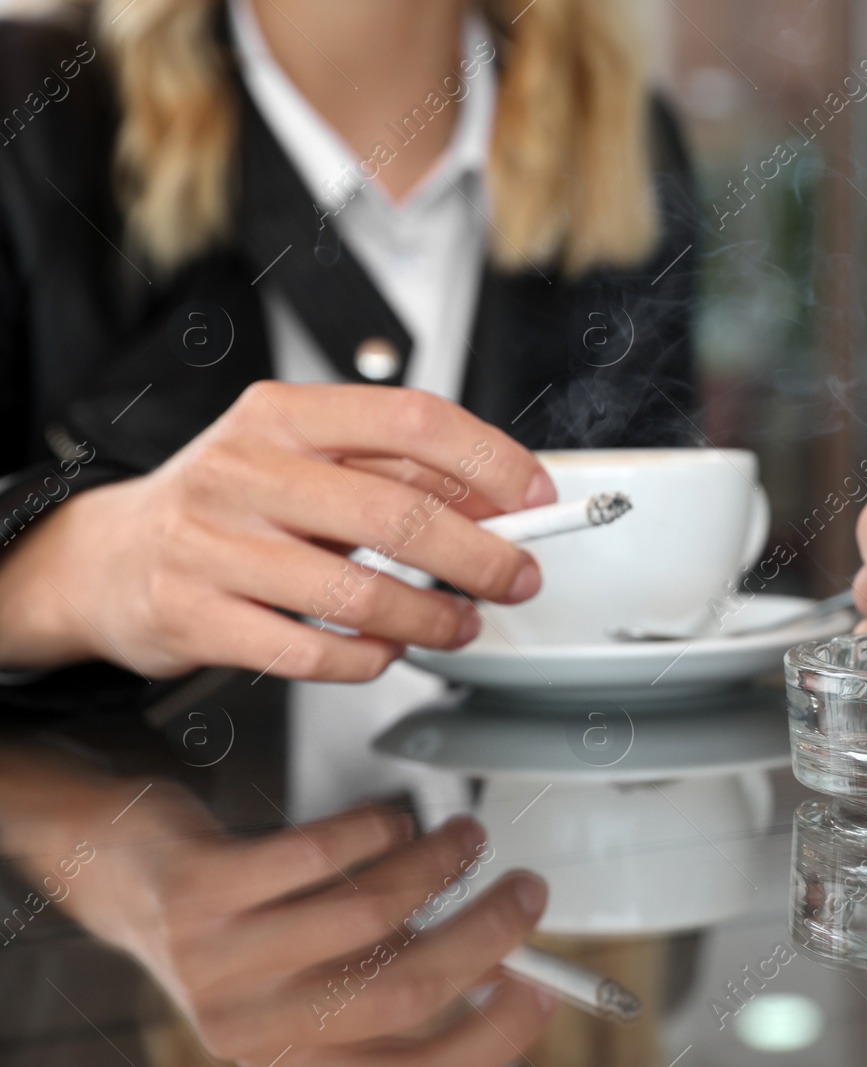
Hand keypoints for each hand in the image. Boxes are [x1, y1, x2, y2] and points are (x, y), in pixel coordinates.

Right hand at [0, 382, 556, 679]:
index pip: (410, 420)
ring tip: (460, 624)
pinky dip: (369, 659)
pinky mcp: (194, 616)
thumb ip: (394, 473)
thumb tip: (499, 498)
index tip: (534, 498)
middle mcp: (245, 470)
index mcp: (283, 415)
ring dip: (433, 617)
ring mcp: (213, 545)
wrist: (105, 557)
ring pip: (359, 592)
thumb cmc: (227, 505)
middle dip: (482, 555)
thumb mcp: (301, 460)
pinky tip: (388, 650)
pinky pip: (310, 652)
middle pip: (396, 513)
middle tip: (518, 577)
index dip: (489, 460)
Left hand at [1, 755, 556, 1065]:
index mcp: (295, 1060)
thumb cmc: (241, 928)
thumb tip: (505, 965)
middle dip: (487, 933)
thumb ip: (396, 978)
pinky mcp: (201, 893)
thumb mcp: (318, 977)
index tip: (542, 986)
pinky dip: (376, 828)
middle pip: (403, 993)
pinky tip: (390, 820)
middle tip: (525, 891)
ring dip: (440, 865)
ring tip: (463, 837)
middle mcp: (253, 1031)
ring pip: (369, 915)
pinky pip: (318, 855)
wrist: (122, 877)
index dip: (493, 1033)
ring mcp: (220, 963)